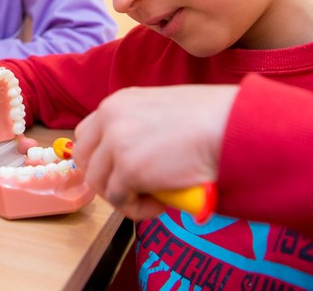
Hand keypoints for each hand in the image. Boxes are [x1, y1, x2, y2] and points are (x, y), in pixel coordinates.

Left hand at [74, 84, 237, 219]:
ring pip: (98, 183)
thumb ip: (139, 126)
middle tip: (134, 189)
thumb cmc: (211, 118)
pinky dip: (137, 209)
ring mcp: (116, 143)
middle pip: (83, 158)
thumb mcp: (161, 110)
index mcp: (117, 102)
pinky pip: (120, 201)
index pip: (87, 134)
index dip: (101, 157)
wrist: (229, 125)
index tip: (121, 171)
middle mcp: (109, 118)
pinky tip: (161, 203)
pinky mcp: (128, 169)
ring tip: (153, 197)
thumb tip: (135, 156)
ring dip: (122, 196)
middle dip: (104, 178)